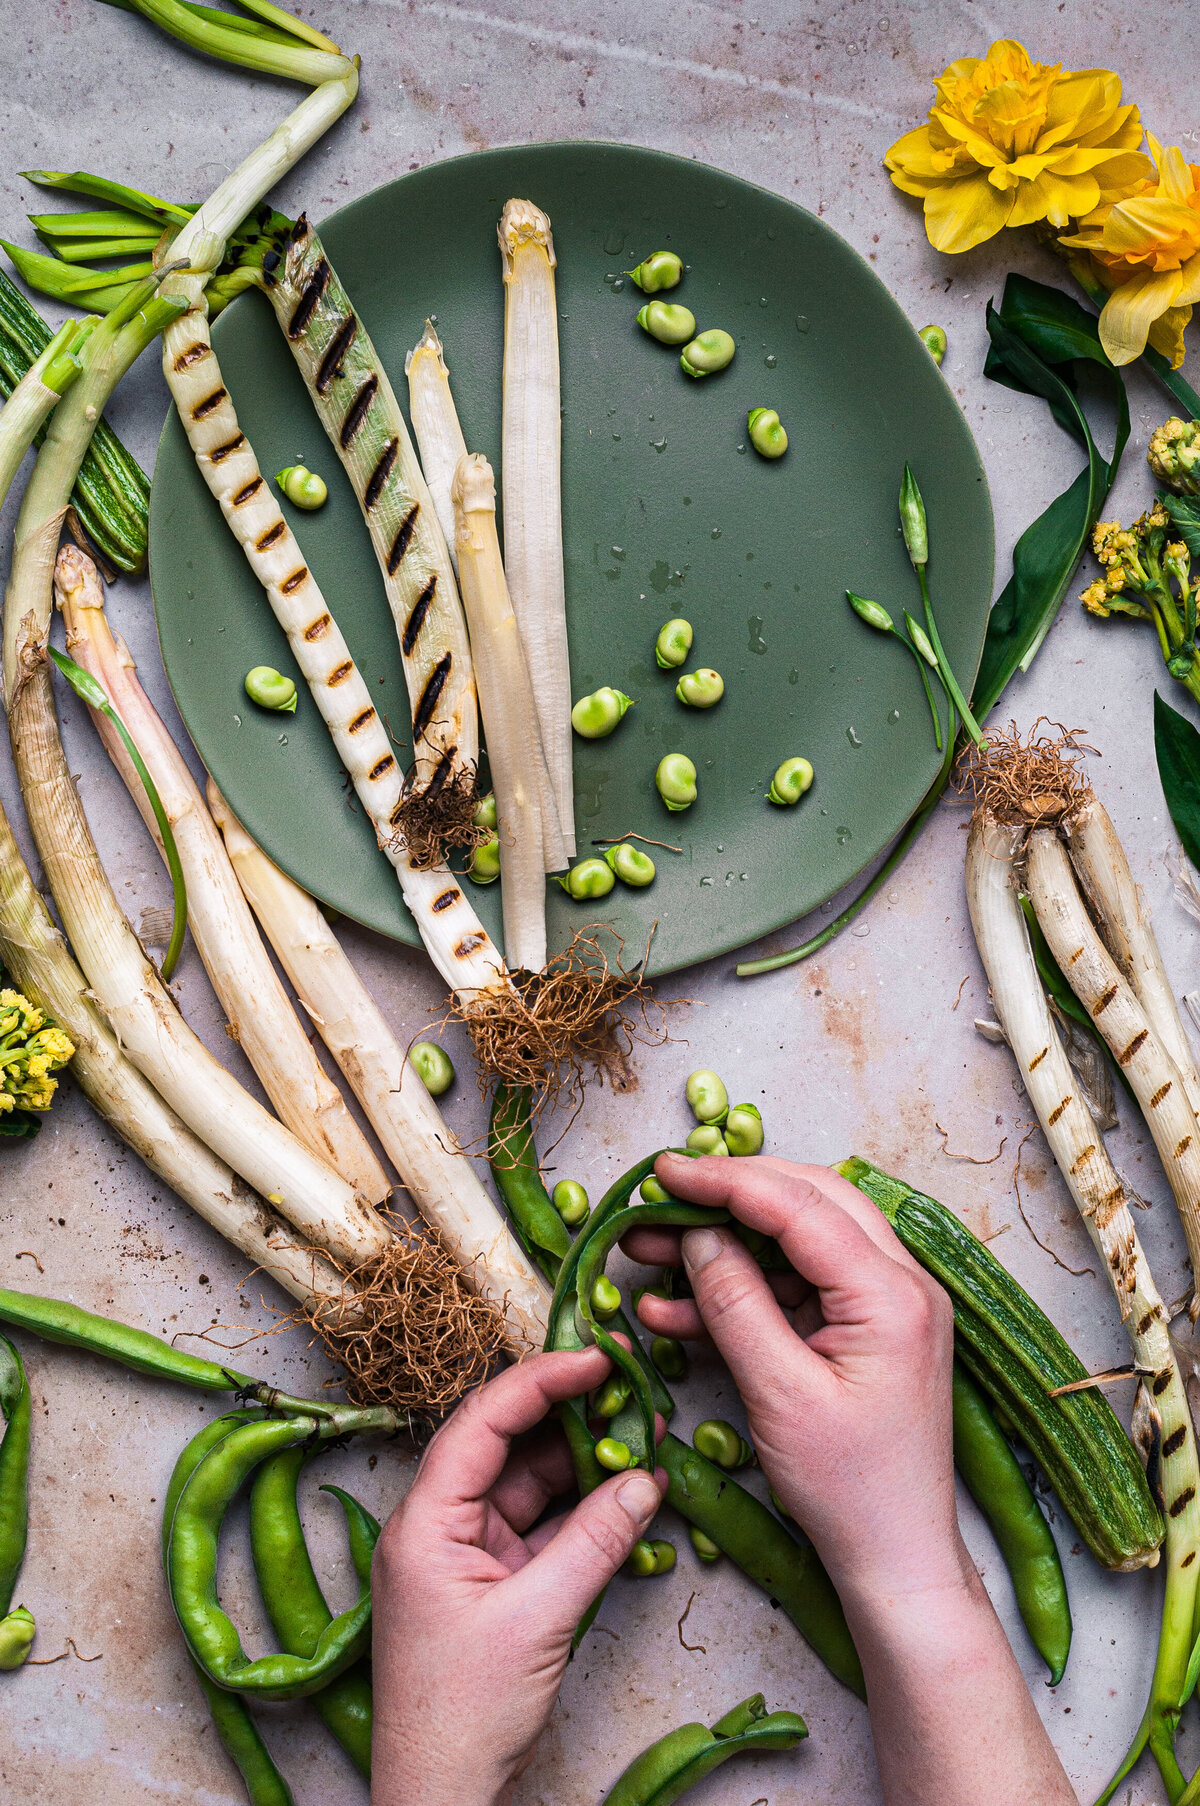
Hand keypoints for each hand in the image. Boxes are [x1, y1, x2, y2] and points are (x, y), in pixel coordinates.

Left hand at [371, 1348, 665, 1805]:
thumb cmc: (462, 1715)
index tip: (595, 1358)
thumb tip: (643, 1481)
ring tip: (639, 1434)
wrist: (439, 1797)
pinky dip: (580, 1511)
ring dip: (581, 1462)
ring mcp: (465, 1555)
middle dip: (569, 1416)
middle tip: (627, 1389)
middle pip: (506, 1445)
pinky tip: (624, 1494)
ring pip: (527, 1484)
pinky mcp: (491, 1585)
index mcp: (424, 1520)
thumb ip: (594, 1543)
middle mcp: (438, 1526)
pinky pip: (539, 1527)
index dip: (540, 1381)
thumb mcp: (538, 1620)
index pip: (482, 1422)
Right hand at [632, 1154, 963, 1602]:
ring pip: (795, 1242)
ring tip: (650, 1252)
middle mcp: (900, 1283)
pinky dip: (741, 1290)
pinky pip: (797, 1287)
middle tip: (660, 1197)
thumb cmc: (848, 1487)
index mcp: (891, 1293)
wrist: (897, 1557)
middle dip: (726, 1197)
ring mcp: (886, 1304)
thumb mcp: (779, 1394)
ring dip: (725, 1246)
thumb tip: (697, 1237)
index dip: (726, 1181)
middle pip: (806, 1202)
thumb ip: (736, 1304)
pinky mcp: (865, 1330)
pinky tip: (675, 1308)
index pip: (800, 1205)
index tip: (664, 1173)